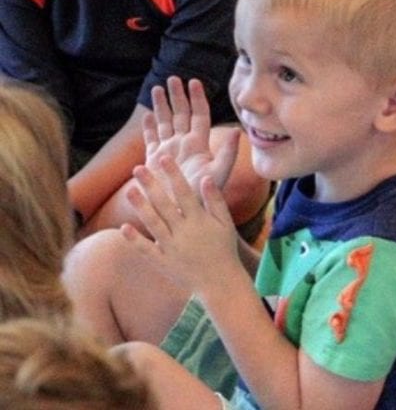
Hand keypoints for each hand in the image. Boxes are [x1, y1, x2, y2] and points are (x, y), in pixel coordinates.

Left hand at [122, 155, 241, 294]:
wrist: (220, 283)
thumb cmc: (224, 249)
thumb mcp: (226, 223)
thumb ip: (215, 200)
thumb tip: (205, 177)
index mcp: (200, 220)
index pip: (184, 192)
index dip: (173, 174)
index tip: (164, 159)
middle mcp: (184, 232)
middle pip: (164, 204)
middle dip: (151, 185)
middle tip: (138, 168)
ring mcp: (171, 248)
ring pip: (153, 224)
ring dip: (140, 207)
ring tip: (129, 190)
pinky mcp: (162, 262)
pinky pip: (146, 250)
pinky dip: (135, 240)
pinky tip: (124, 228)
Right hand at [144, 77, 239, 194]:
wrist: (181, 214)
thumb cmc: (203, 196)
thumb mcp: (218, 174)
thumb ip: (228, 153)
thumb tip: (238, 132)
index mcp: (199, 144)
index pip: (199, 115)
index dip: (197, 98)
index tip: (193, 81)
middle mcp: (184, 145)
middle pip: (181, 114)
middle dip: (177, 96)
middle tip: (173, 78)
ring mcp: (169, 151)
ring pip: (165, 123)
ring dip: (162, 106)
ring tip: (158, 88)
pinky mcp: (154, 161)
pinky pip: (151, 139)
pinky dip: (148, 127)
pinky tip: (146, 115)